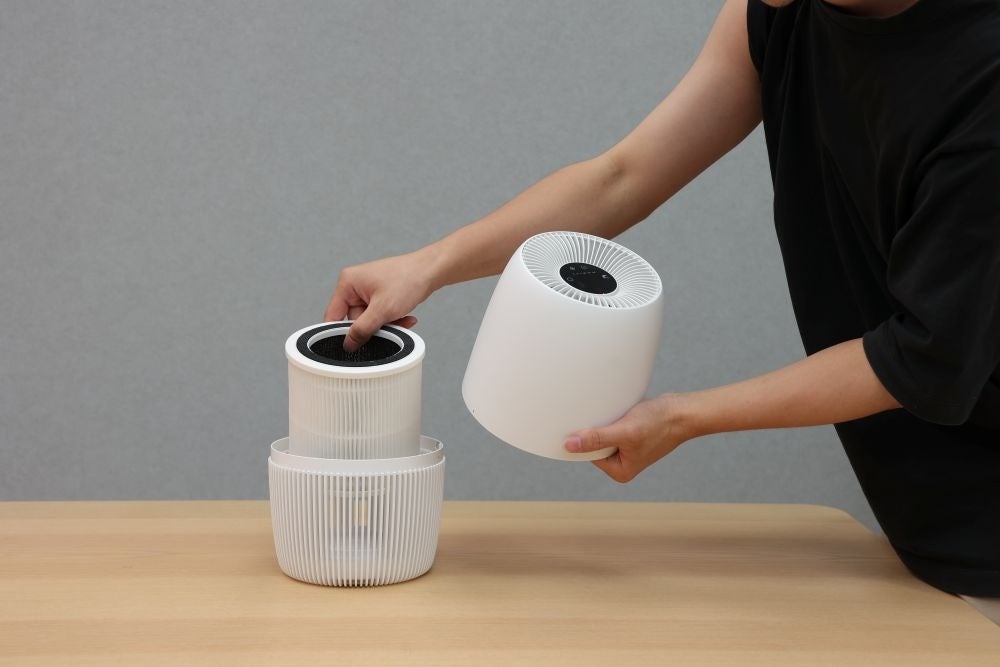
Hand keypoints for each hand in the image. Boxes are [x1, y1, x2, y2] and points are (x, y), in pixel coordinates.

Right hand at [324, 250, 439, 351]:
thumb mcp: (383, 310)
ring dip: (386, 324)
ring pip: (370, 319)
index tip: (351, 347)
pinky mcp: (380, 294)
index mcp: (347, 283)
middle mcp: (354, 284)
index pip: (333, 315)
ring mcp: (367, 289)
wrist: (432, 270)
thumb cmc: (408, 279)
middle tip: (390, 328)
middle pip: (355, 319)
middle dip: (374, 328)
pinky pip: (380, 314)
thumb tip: (348, 344)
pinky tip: (405, 317)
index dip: (341, 333)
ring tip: (402, 319)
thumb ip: (362, 329)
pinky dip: (392, 318)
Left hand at [564, 393, 693, 482]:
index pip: (589, 455)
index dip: (583, 439)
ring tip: (616, 413)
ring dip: (604, 421)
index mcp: (620, 471)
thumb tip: (569, 445)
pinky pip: (613, 426)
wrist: (682, 411)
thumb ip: (597, 439)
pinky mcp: (631, 435)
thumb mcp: (624, 432)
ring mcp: (627, 449)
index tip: (581, 423)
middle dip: (595, 429)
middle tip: (604, 415)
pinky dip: (613, 417)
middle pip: (594, 445)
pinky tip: (620, 410)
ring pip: (603, 434)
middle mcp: (623, 463)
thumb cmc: (658, 423)